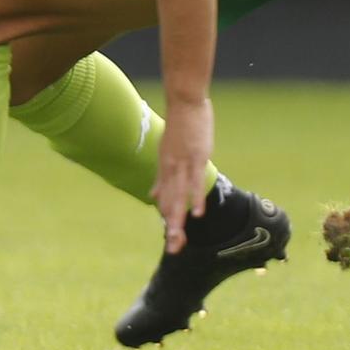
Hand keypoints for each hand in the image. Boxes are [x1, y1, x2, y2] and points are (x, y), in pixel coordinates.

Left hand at [152, 97, 214, 253]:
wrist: (184, 103)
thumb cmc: (180, 127)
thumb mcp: (167, 154)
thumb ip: (161, 178)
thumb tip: (152, 196)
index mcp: (165, 169)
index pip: (165, 199)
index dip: (168, 219)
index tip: (171, 239)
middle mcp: (170, 169)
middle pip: (170, 201)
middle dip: (172, 225)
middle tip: (173, 246)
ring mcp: (183, 164)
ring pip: (179, 195)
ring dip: (179, 217)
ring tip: (178, 236)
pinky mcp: (195, 158)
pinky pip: (194, 182)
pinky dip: (195, 198)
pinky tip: (197, 213)